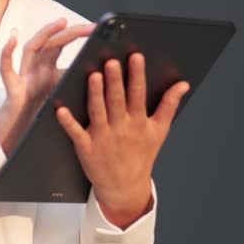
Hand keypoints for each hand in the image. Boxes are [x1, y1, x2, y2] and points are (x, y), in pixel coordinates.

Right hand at [0, 18, 95, 154]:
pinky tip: (13, 40)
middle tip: (89, 26)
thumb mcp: (61, 95)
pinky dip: (7, 53)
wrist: (18, 134)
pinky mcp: (12, 87)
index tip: (96, 27)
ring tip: (60, 23)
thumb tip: (101, 76)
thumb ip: (73, 83)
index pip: (61, 44)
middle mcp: (36, 67)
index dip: (77, 33)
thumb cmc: (38, 114)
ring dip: (45, 34)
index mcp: (48, 68)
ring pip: (31, 48)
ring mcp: (23, 75)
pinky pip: (6, 68)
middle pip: (51, 43)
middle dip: (69, 32)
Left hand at [55, 53, 189, 228]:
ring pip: (98, 112)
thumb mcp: (159, 131)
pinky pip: (76, 133)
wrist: (125, 187)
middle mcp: (120, 128)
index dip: (137, 75)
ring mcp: (102, 138)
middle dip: (114, 81)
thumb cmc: (141, 155)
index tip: (135, 56)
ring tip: (92, 75)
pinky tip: (61, 109)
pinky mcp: (86, 148)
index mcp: (138, 122)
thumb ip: (169, 105)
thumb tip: (183, 84)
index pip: (138, 94)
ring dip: (95, 95)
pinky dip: (68, 122)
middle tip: (111, 61)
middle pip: (117, 101)